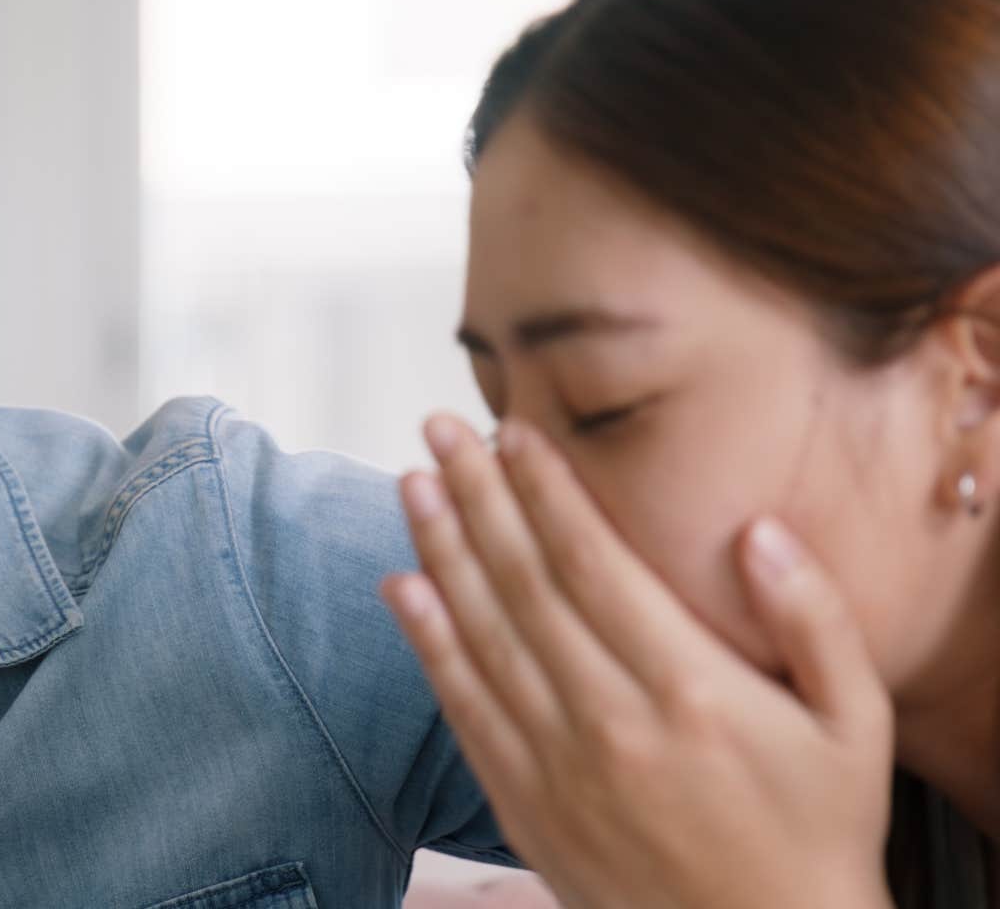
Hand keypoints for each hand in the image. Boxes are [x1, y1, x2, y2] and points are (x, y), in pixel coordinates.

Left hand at [381, 414, 896, 908]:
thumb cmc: (818, 829)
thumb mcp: (855, 725)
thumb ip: (814, 621)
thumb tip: (760, 531)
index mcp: (689, 689)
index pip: (593, 563)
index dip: (545, 490)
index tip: (512, 431)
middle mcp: (610, 720)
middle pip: (523, 584)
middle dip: (476, 496)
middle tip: (438, 428)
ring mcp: (558, 765)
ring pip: (481, 636)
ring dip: (440, 552)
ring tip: (411, 482)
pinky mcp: (525, 802)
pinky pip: (463, 708)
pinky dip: (427, 644)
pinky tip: (402, 587)